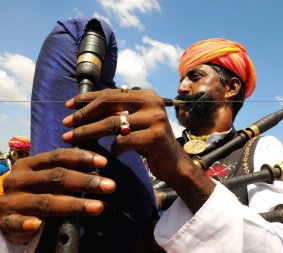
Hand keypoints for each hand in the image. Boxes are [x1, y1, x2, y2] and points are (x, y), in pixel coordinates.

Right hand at [0, 148, 114, 243]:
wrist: (1, 211)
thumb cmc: (31, 192)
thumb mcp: (47, 180)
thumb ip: (69, 175)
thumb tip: (97, 174)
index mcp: (29, 164)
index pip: (58, 156)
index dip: (82, 158)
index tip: (104, 162)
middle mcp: (19, 179)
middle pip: (56, 177)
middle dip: (85, 182)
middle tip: (110, 186)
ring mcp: (12, 200)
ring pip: (46, 201)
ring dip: (74, 204)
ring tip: (98, 207)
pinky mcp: (5, 221)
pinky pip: (17, 223)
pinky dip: (27, 224)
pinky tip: (38, 225)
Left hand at [62, 88, 185, 182]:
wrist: (174, 163)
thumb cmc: (149, 142)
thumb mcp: (136, 122)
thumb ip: (119, 111)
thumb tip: (84, 106)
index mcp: (146, 95)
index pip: (110, 93)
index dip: (87, 99)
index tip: (68, 105)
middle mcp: (152, 102)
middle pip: (108, 104)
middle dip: (83, 114)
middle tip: (66, 123)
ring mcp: (155, 119)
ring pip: (112, 123)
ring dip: (88, 132)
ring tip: (72, 138)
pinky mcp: (155, 137)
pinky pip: (123, 142)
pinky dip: (112, 149)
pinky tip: (109, 154)